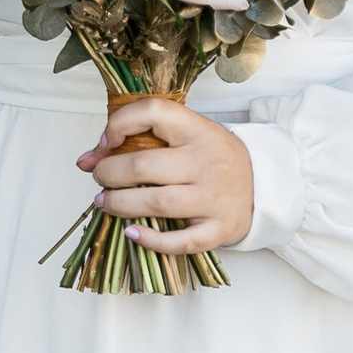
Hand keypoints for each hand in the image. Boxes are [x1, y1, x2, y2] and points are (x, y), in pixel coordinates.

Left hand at [77, 95, 254, 253]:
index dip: (119, 124)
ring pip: (158, 202)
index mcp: (198, 131)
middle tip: (100, 178)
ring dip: (120, 204)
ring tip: (106, 202)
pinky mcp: (219, 229)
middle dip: (109, 172)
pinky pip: (181, 240)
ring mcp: (214, 198)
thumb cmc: (214, 159)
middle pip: (145, 166)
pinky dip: (151, 240)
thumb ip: (141, 139)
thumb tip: (87, 159)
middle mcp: (207, 162)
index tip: (106, 142)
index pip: (154, 112)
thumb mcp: (187, 136)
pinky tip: (132, 232)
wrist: (265, 185)